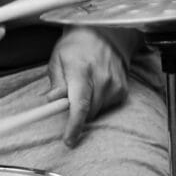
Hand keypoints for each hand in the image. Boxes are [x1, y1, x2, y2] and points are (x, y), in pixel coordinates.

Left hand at [45, 26, 128, 146]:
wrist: (102, 35)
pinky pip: (106, 107)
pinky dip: (97, 102)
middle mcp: (102, 79)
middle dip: (74, 112)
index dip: (73, 125)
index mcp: (81, 70)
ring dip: (86, 107)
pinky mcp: (123, 90)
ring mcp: (115, 85)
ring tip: (82, 86)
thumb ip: (56, 82)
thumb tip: (53, 101)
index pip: (79, 104)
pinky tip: (94, 86)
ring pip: (96, 111)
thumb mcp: (57, 59)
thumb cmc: (76, 46)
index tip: (68, 140)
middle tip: (67, 98)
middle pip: (88, 112)